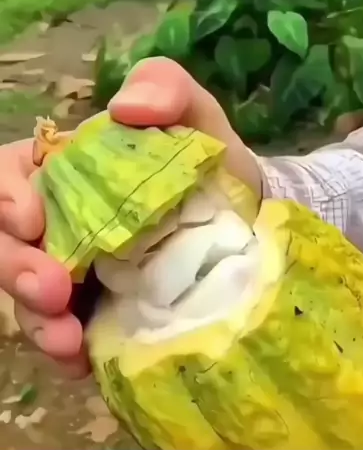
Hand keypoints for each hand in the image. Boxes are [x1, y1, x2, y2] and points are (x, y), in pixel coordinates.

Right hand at [0, 58, 259, 373]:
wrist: (252, 226)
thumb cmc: (211, 164)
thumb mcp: (196, 115)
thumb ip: (165, 88)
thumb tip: (126, 108)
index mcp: (63, 173)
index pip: (6, 180)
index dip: (2, 198)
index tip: (30, 218)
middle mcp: (56, 227)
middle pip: (5, 244)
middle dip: (13, 267)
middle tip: (51, 288)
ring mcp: (73, 279)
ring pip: (25, 302)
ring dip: (36, 321)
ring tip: (68, 338)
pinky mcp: (97, 321)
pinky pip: (65, 341)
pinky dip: (66, 353)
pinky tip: (82, 361)